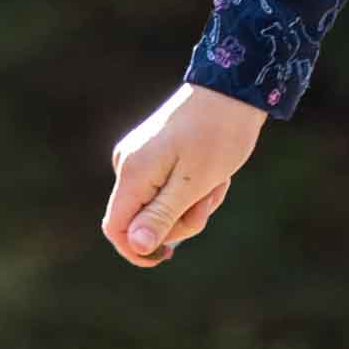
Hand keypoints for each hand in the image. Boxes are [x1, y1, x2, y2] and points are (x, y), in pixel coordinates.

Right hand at [104, 82, 265, 267]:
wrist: (233, 90)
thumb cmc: (219, 135)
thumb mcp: (195, 182)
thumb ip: (162, 215)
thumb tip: (136, 246)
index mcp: (133, 172)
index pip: (116, 228)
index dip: (136, 250)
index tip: (166, 258)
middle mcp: (128, 165)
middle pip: (143, 220)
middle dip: (181, 219)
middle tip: (211, 197)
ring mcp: (140, 159)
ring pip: (161, 206)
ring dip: (193, 203)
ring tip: (217, 179)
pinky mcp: (154, 156)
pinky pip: (169, 189)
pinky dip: (193, 190)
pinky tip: (213, 173)